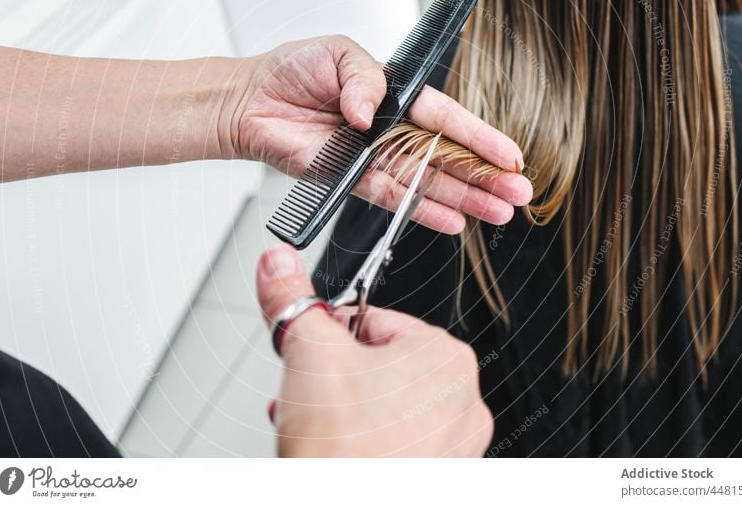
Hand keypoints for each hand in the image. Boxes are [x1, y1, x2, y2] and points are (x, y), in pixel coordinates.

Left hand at [233, 35, 532, 233]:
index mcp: (396, 95)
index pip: (447, 118)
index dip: (480, 137)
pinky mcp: (351, 179)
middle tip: (517, 193)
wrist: (251, 100)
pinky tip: (452, 221)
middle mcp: (390, 129)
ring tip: (497, 213)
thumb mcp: (338, 53)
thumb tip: (369, 116)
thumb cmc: (291, 70)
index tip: (511, 155)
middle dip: (484, 176)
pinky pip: (392, 199)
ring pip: (428, 182)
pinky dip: (421, 211)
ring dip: (464, 198)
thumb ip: (364, 81)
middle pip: (447, 156)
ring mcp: (373, 157)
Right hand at [256, 244, 493, 456]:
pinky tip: (333, 449)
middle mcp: (463, 400)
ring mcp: (455, 445)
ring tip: (315, 422)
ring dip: (342, 407)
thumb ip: (290, 298)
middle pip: (380, 364)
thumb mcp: (307, 354)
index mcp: (445, 357)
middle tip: (311, 391)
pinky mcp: (440, 477)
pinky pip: (398, 442)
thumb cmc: (342, 454)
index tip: (316, 349)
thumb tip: (279, 264)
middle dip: (334, 376)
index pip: (377, 320)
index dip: (334, 334)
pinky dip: (363, 440)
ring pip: (386, 405)